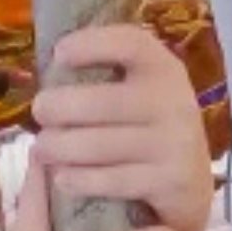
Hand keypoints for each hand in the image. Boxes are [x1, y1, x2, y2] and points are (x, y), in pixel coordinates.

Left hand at [29, 22, 216, 230]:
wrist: (192, 186)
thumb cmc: (148, 130)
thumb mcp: (140, 93)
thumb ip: (104, 78)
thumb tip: (47, 73)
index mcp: (163, 69)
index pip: (131, 44)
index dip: (91, 44)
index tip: (59, 53)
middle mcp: (174, 102)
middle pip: (102, 102)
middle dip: (59, 107)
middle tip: (39, 113)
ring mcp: (175, 144)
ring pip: (100, 145)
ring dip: (60, 147)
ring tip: (42, 149)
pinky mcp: (170, 182)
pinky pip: (112, 180)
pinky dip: (79, 180)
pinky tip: (61, 178)